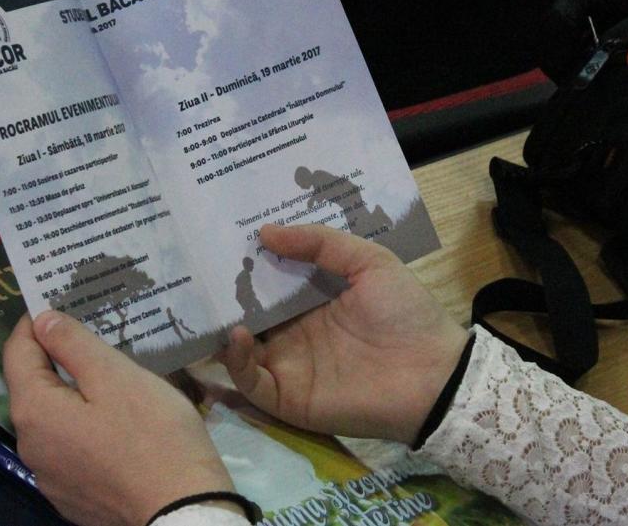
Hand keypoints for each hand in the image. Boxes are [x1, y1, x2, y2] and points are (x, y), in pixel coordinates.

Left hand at [3, 312, 236, 525]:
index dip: (35, 322)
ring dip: (71, 394)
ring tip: (107, 376)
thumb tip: (43, 320)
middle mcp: (30, 446)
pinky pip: (69, 449)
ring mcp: (50, 477)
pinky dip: (83, 427)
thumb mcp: (116, 377)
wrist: (182, 511)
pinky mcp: (72, 497)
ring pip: (52, 420)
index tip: (58, 300)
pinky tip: (114, 423)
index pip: (17, 352)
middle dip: (54, 357)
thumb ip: (74, 345)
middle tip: (90, 331)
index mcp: (34, 412)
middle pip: (33, 387)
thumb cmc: (152, 435)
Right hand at [221, 223, 468, 444]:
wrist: (434, 374)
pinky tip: (236, 333)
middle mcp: (293, 333)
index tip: (218, 238)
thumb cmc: (406, 314)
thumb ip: (321, 243)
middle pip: (246, 313)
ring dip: (220, 326)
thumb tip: (266, 230)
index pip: (267, 283)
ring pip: (239, 348)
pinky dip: (236, 361)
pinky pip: (250, 381)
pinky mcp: (288, 397)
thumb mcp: (370, 262)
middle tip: (193, 268)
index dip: (245, 265)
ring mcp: (288, 365)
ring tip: (207, 300)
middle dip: (221, 294)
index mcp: (311, 303)